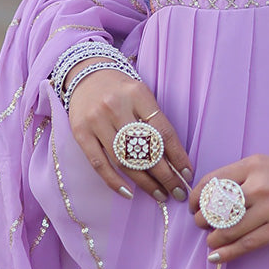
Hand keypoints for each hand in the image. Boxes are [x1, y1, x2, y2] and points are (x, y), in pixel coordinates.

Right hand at [67, 65, 193, 202]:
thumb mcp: (141, 94)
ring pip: (124, 161)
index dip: (177, 155)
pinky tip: (129, 193)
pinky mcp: (80, 133)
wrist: (86, 74)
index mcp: (138, 93)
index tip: (187, 173)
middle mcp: (116, 106)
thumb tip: (174, 158)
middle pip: (145, 149)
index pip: (162, 130)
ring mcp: (96, 120)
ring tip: (159, 194)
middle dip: (165, 175)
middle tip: (177, 192)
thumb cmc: (121, 88)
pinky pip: (99, 164)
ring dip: (144, 183)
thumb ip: (154, 120)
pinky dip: (114, 182)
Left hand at [190, 154, 268, 261]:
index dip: (196, 197)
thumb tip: (210, 198)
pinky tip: (216, 256)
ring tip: (211, 240)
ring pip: (229, 228)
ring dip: (214, 238)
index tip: (193, 206)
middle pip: (218, 206)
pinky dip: (227, 253)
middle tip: (202, 224)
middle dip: (203, 219)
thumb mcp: (264, 165)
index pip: (213, 181)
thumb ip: (239, 177)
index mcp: (252, 165)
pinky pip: (246, 244)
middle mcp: (259, 184)